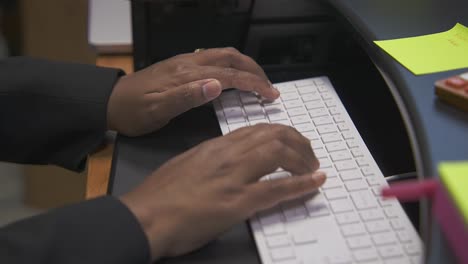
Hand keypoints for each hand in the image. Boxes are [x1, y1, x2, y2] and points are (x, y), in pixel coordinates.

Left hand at [107, 47, 279, 135]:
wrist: (111, 102)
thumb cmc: (133, 111)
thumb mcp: (158, 110)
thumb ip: (187, 97)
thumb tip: (216, 85)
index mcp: (186, 75)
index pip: (229, 75)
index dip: (253, 83)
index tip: (270, 94)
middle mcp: (188, 63)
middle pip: (230, 57)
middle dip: (254, 70)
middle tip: (269, 87)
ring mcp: (184, 62)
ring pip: (223, 55)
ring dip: (244, 65)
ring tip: (257, 81)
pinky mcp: (181, 65)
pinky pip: (213, 59)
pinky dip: (231, 66)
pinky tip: (233, 77)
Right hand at [120, 124, 325, 259]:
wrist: (144, 216)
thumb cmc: (159, 195)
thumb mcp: (187, 165)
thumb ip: (210, 160)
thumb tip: (228, 163)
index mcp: (215, 146)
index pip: (257, 130)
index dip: (281, 133)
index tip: (292, 140)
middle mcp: (228, 155)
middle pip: (273, 135)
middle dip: (298, 141)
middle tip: (309, 154)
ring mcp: (234, 176)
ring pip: (279, 153)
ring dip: (303, 159)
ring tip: (313, 167)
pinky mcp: (238, 201)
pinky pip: (277, 188)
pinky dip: (302, 184)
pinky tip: (315, 182)